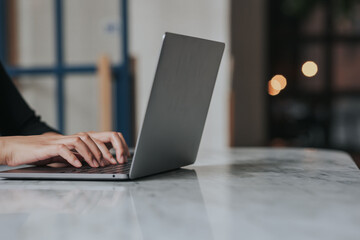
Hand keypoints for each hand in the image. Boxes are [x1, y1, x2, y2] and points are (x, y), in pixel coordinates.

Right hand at [0, 131, 129, 167]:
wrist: (16, 149)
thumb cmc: (40, 154)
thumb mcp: (64, 156)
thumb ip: (78, 157)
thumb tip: (95, 163)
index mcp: (75, 140)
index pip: (99, 136)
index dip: (111, 145)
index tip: (119, 158)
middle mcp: (69, 138)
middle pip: (93, 137)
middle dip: (106, 150)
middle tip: (112, 163)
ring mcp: (59, 140)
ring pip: (80, 140)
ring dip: (91, 153)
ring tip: (96, 165)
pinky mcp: (47, 147)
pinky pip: (62, 149)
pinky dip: (71, 157)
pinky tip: (77, 166)